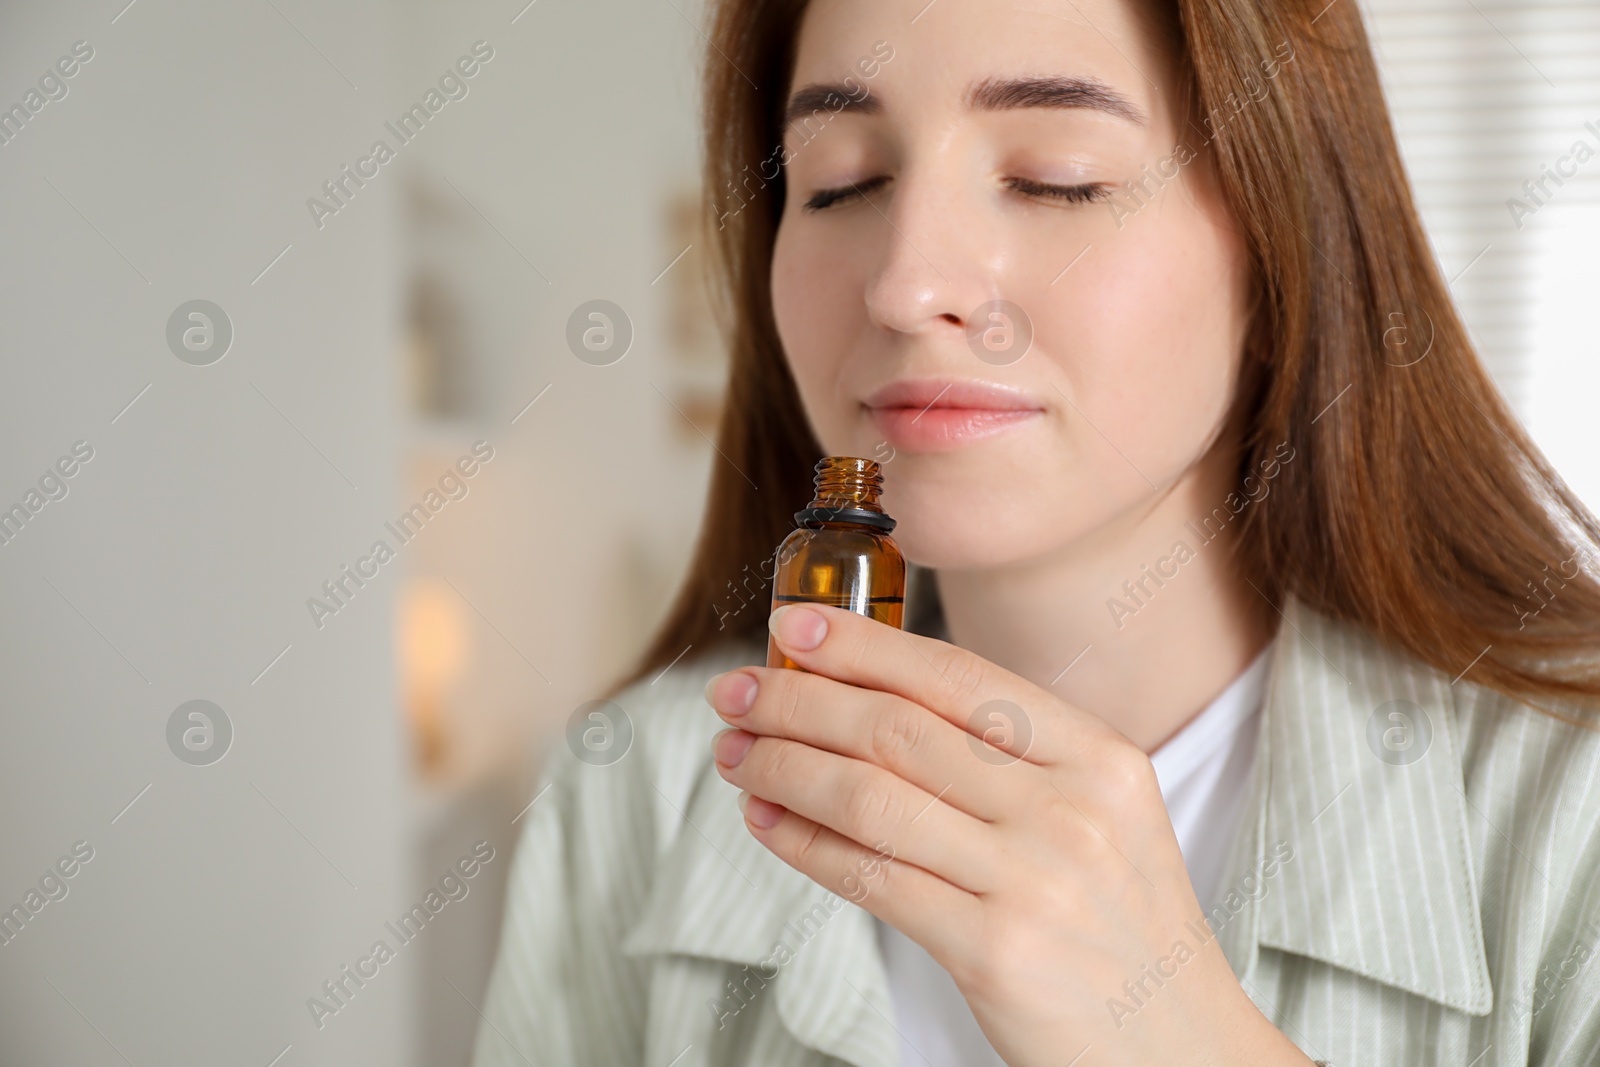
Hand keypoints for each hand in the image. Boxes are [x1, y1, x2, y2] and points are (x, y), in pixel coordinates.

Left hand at [703, 603, 1313, 1066]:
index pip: (956, 676)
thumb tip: (873, 698)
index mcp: (1098, 757)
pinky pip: (871, 878)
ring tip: (737, 752)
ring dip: (784, 766)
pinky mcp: (995, 952)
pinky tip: (768, 821)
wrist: (1181, 1046)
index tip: (796, 625)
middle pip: (898, 729)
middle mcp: (1070, 808)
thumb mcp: (1100, 817)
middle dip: (799, 700)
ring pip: (870, 797)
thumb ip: (1010, 759)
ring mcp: (1034, 880)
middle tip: (736, 689)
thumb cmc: (1122, 926)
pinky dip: (804, 844)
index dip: (863, 643)